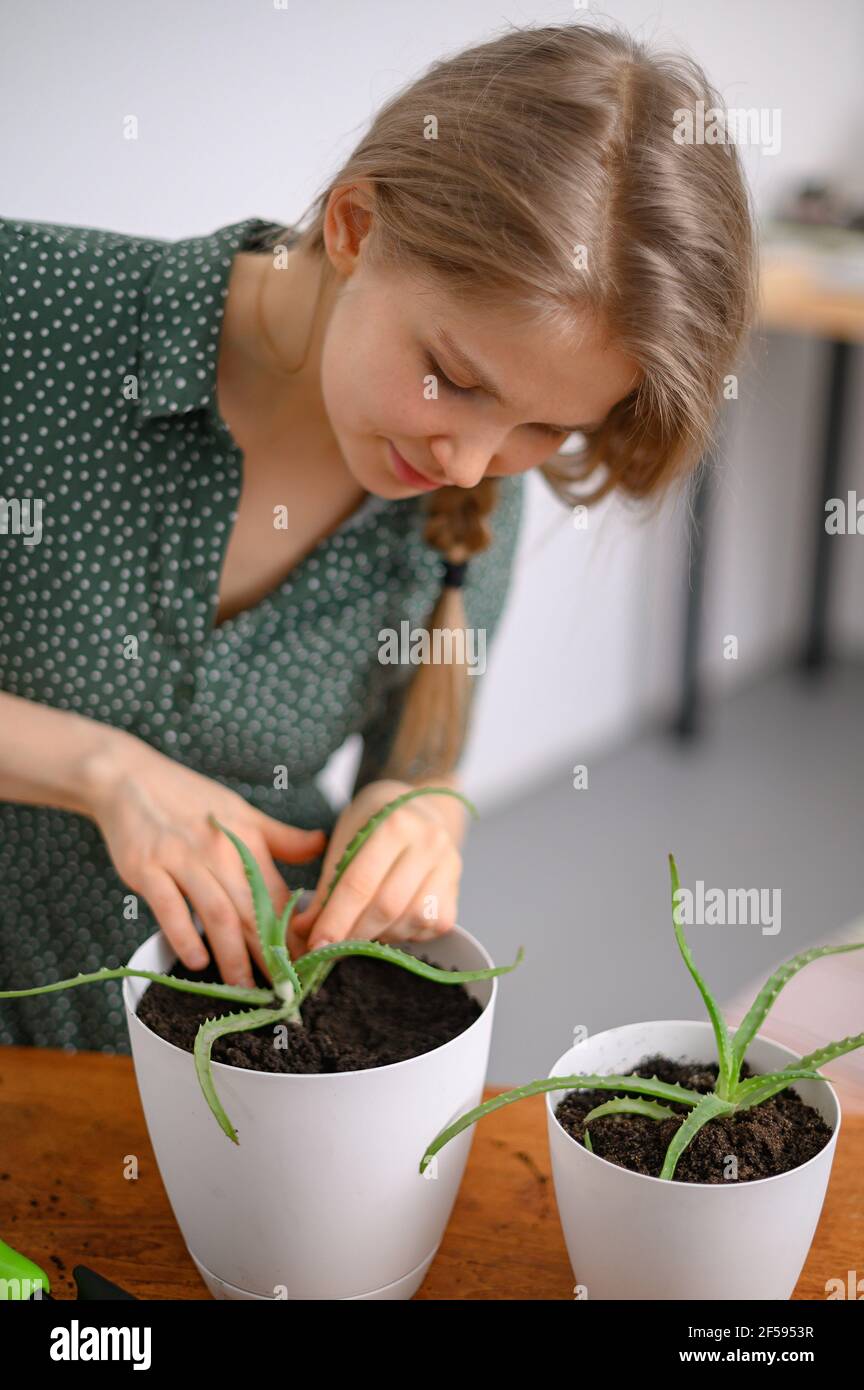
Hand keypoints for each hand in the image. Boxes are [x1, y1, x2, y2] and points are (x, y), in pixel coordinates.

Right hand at [84, 732, 325, 987]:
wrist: (130, 779)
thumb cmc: (190, 799)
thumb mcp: (243, 813)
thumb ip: (282, 838)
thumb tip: (322, 845)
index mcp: (248, 843)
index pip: (279, 898)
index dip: (296, 936)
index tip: (308, 968)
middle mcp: (220, 854)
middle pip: (252, 912)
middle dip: (270, 956)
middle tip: (284, 992)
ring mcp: (182, 861)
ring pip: (217, 914)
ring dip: (232, 955)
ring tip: (243, 989)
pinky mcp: (148, 868)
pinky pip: (169, 906)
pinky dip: (183, 935)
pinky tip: (195, 960)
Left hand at [290, 778, 465, 952]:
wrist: (418, 807)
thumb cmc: (373, 822)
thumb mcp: (344, 840)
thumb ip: (326, 886)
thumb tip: (305, 932)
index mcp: (394, 823)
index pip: (360, 883)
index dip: (336, 920)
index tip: (316, 946)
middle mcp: (428, 842)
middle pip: (388, 906)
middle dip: (355, 935)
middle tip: (332, 949)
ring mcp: (449, 864)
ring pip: (412, 920)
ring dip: (381, 936)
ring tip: (361, 931)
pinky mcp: (457, 887)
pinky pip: (433, 925)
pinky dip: (407, 933)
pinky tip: (390, 924)